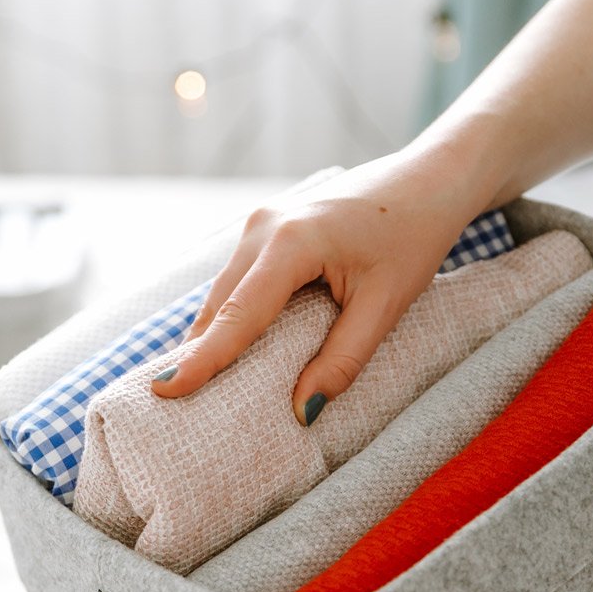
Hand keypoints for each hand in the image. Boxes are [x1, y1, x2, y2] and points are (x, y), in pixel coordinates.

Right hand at [151, 150, 491, 424]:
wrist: (428, 180)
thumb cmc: (414, 236)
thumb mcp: (387, 304)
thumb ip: (343, 359)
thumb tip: (302, 411)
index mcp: (292, 242)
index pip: (239, 315)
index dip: (203, 359)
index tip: (164, 391)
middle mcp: (263, 227)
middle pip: (220, 305)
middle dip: (195, 353)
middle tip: (168, 402)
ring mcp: (260, 222)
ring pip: (222, 292)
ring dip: (210, 336)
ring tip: (187, 384)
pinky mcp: (265, 227)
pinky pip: (236, 280)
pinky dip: (227, 315)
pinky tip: (220, 347)